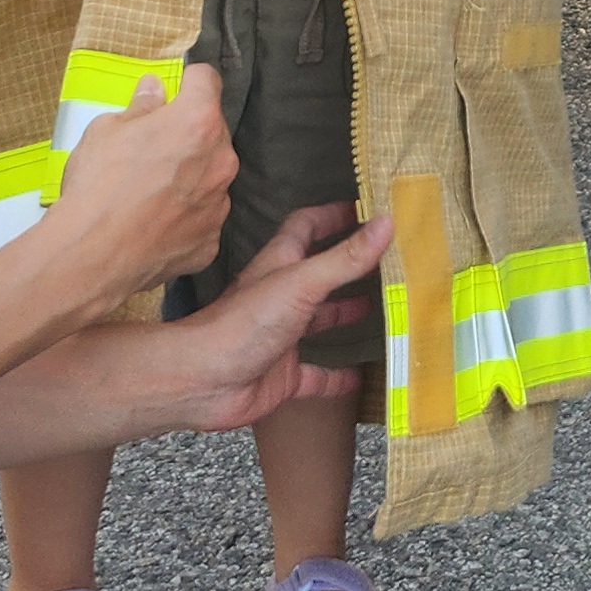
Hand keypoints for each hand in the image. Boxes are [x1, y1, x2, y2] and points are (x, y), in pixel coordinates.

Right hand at [45, 66, 235, 299]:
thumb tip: (154, 90)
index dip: (188, 82)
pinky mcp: (211, 242)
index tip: (173, 91)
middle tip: (153, 148)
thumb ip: (140, 109)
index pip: (207, 81)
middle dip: (189, 133)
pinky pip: (202, 218)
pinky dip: (185, 216)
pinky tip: (155, 224)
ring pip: (211, 177)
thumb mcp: (106, 131)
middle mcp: (221, 160)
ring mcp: (220, 205)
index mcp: (198, 121)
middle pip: (212, 131)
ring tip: (153, 192)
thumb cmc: (98, 183)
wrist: (93, 256)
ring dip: (191, 176)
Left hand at [151, 204, 391, 431]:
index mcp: (281, 265)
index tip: (366, 209)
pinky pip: (317, 376)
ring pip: (320, 321)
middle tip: (387, 260)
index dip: (332, 215)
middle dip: (348, 265)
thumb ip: (344, 258)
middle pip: (318, 273)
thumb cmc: (244, 322)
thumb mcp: (301, 283)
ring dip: (345, 314)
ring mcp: (283, 337)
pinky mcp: (283, 376)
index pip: (306, 227)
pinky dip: (338, 376)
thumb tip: (387, 222)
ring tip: (383, 308)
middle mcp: (282, 296)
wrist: (203, 381)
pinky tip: (361, 376)